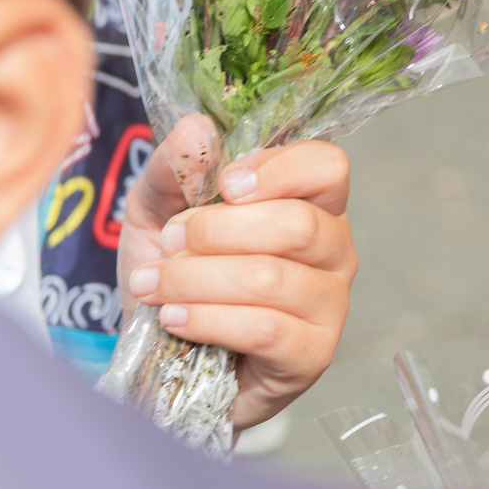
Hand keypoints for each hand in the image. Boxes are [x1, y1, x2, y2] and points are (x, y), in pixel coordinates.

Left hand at [119, 114, 358, 434]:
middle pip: (296, 224)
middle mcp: (335, 250)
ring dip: (196, 280)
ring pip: (272, 277)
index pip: (328, 167)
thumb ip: (174, 171)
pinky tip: (175, 319)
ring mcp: (330, 304)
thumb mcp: (159, 217)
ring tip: (154, 287)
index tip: (224, 186)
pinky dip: (207, 320)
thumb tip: (198, 127)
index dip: (279, 169)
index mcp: (313, 205)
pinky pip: (264, 328)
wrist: (163, 361)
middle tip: (169, 244)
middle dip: (216, 233)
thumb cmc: (179, 280)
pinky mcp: (312, 354)